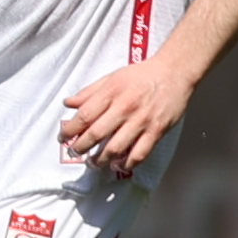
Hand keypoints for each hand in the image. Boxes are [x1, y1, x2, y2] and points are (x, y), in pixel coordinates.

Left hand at [62, 55, 192, 176]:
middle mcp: (124, 107)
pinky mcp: (156, 131)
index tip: (63, 137)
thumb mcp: (112, 77)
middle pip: (96, 134)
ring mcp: (141, 121)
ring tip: (93, 162)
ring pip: (115, 149)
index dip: (70, 130)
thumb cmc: (142, 74)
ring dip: (100, 160)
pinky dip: (126, 164)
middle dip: (80, 148)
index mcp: (111, 92)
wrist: (174, 72)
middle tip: (75, 152)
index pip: (84, 115)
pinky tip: (117, 165)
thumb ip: (89, 92)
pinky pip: (138, 154)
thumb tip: (68, 103)